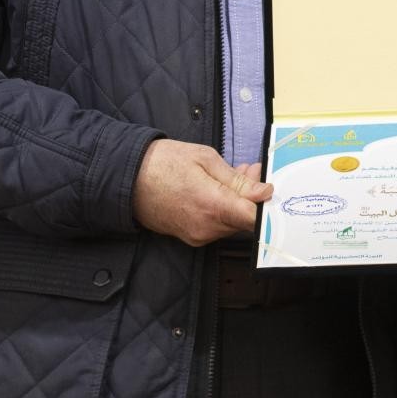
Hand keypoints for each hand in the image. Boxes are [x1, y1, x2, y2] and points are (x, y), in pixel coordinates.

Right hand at [133, 140, 272, 245]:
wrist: (126, 178)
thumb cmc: (163, 162)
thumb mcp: (205, 159)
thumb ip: (237, 180)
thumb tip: (264, 192)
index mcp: (212, 206)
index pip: (254, 219)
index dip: (266, 205)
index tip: (269, 189)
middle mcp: (206, 228)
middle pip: (245, 220)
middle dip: (251, 196)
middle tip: (249, 170)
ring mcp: (197, 236)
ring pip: (232, 223)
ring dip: (237, 201)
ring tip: (230, 175)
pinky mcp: (191, 238)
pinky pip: (217, 226)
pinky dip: (222, 209)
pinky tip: (216, 189)